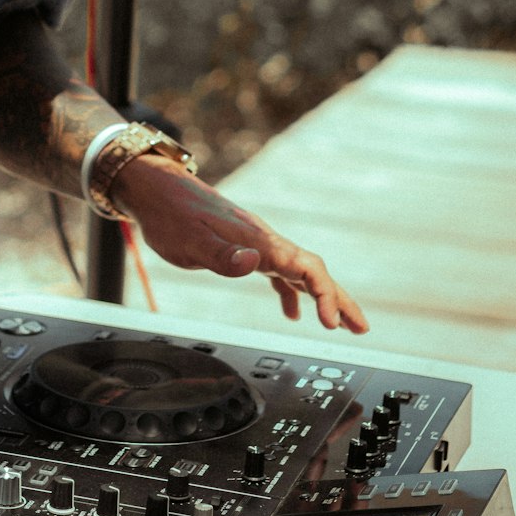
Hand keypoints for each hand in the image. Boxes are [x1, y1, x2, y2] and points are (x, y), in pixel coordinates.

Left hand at [111, 155, 368, 333]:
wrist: (154, 187)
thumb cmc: (168, 213)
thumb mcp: (188, 240)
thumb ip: (222, 255)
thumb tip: (255, 264)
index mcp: (256, 239)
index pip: (304, 267)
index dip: (323, 295)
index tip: (331, 324)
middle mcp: (263, 239)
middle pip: (312, 269)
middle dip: (338, 298)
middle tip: (361, 328)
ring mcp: (255, 242)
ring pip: (298, 271)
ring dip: (321, 296)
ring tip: (341, 323)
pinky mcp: (243, 245)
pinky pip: (277, 271)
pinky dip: (290, 292)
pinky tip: (291, 311)